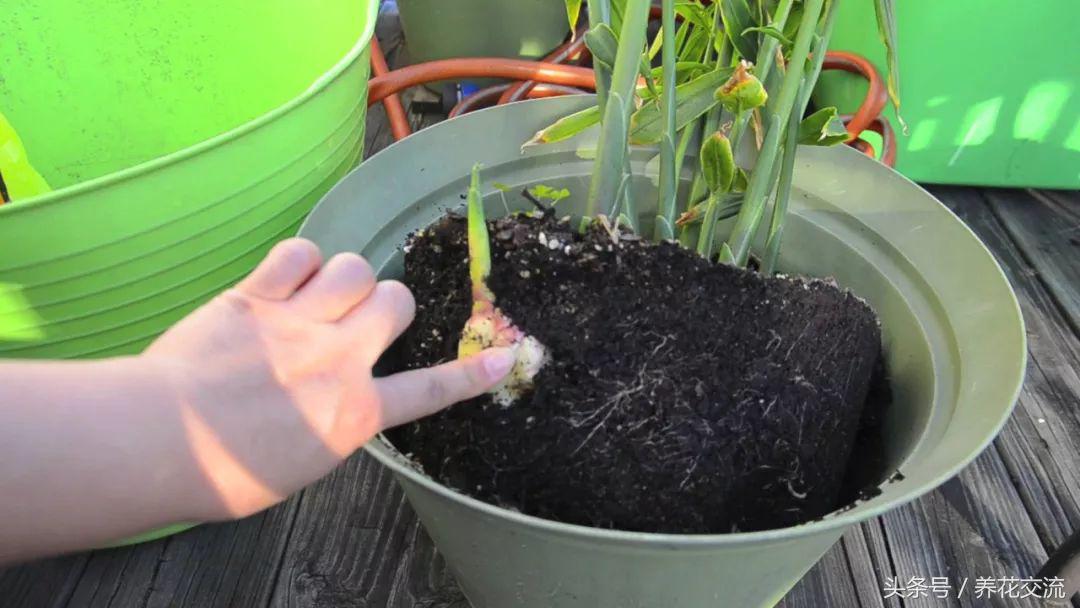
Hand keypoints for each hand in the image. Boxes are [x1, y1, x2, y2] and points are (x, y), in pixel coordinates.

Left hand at [145, 239, 513, 519]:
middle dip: (388, 305)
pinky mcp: (257, 297)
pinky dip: (300, 260)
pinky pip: (299, 253)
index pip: (430, 389)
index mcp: (356, 413)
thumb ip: (333, 422)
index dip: (472, 373)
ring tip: (323, 292)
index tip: (504, 357)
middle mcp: (340, 359)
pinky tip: (287, 276)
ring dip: (347, 278)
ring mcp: (300, 323)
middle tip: (363, 319)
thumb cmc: (226, 471)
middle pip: (397, 302)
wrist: (165, 441)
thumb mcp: (302, 463)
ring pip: (355, 268)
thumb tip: (335, 401)